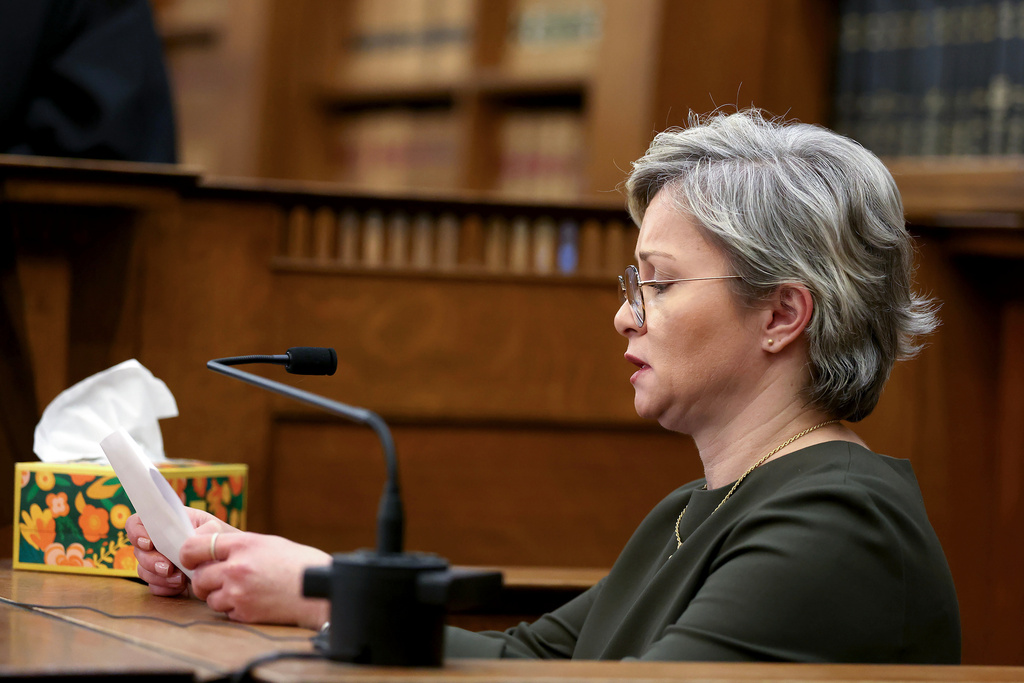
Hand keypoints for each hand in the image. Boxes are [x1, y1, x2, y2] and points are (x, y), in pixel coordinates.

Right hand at [126, 508, 236, 596]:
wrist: (231, 564)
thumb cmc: (222, 542)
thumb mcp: (218, 530)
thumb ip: (206, 530)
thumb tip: (193, 537)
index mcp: (168, 523)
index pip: (138, 523)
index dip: (136, 532)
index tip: (149, 544)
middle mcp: (159, 542)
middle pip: (138, 550)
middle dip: (151, 561)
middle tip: (168, 569)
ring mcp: (159, 561)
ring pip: (143, 570)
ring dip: (159, 577)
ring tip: (180, 580)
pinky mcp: (163, 580)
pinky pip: (153, 586)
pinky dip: (164, 588)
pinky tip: (179, 588)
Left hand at [180, 531, 330, 628]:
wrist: (318, 589)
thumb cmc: (297, 563)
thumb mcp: (266, 543)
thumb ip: (237, 547)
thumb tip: (209, 551)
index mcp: (242, 544)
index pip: (194, 547)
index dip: (188, 554)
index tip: (191, 559)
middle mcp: (236, 568)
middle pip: (198, 577)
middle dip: (205, 580)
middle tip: (217, 579)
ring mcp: (239, 592)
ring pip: (209, 598)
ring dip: (219, 596)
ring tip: (242, 590)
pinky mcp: (244, 613)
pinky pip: (225, 612)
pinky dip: (234, 608)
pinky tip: (252, 600)